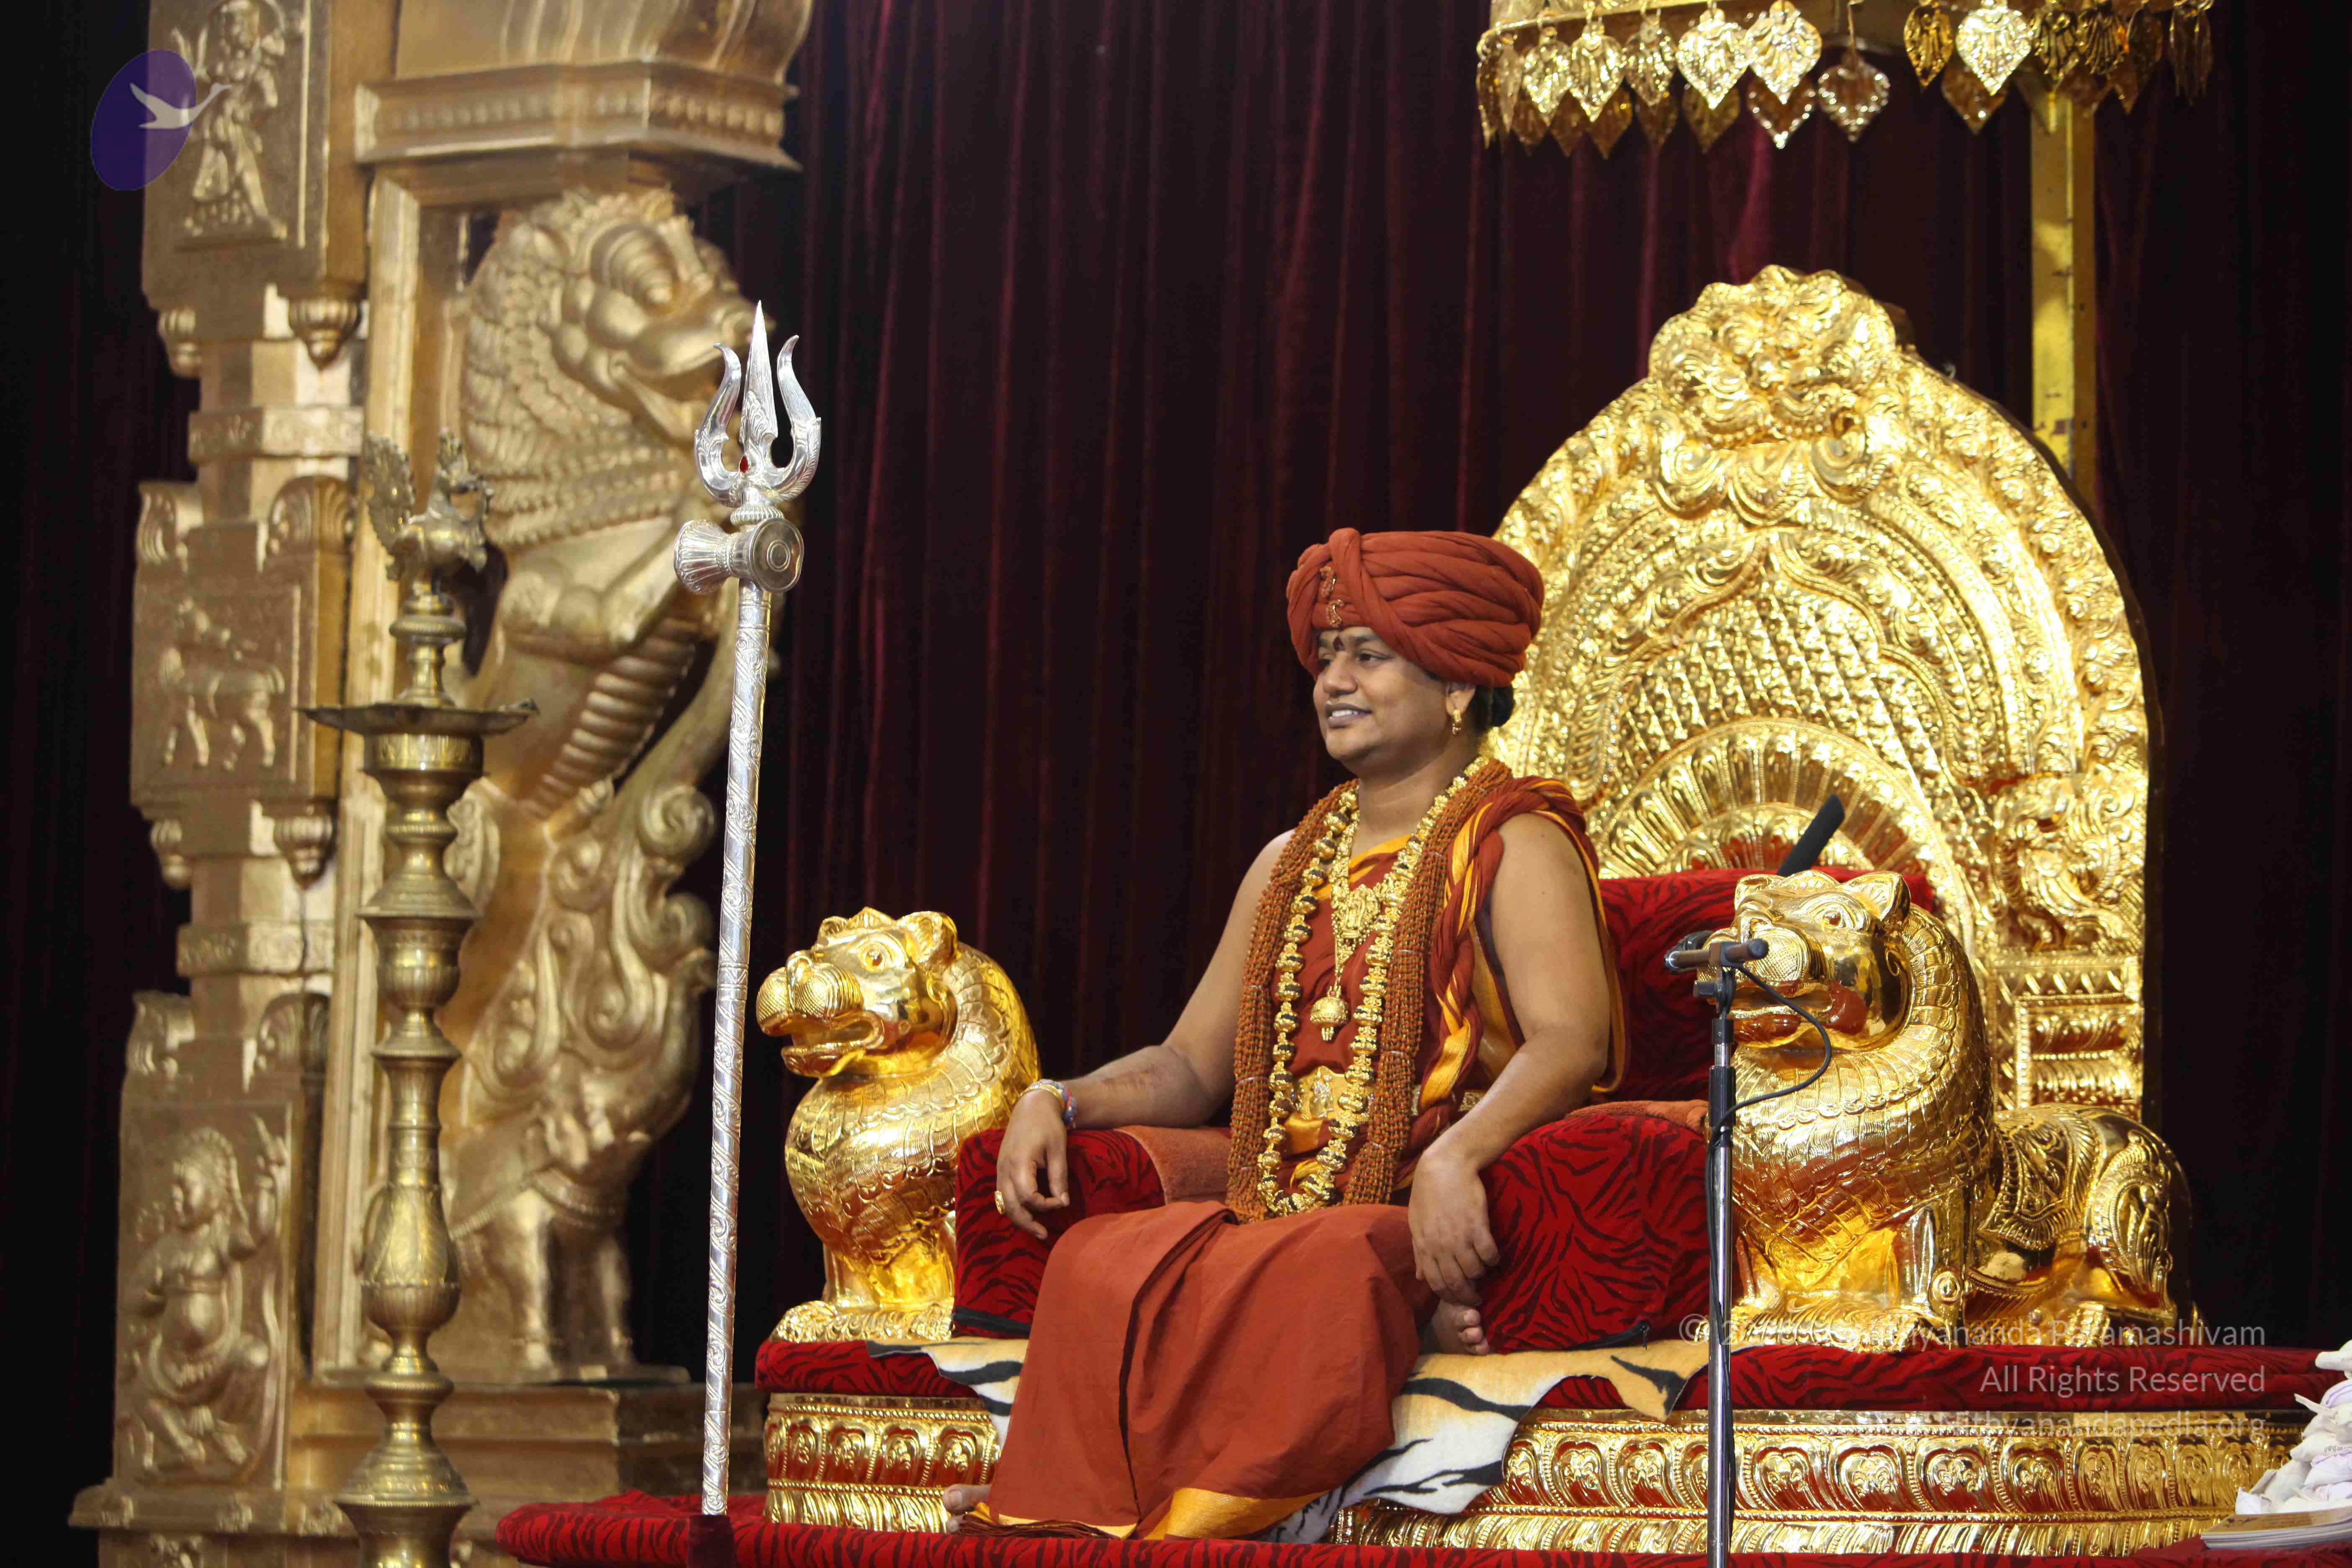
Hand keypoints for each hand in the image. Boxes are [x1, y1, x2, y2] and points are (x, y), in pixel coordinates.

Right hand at [994, 1091, 1069, 1241]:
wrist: (1031, 1106)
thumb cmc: (1047, 1125)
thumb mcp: (1058, 1149)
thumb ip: (1059, 1177)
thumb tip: (1063, 1203)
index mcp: (1019, 1162)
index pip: (1029, 1197)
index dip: (1046, 1205)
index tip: (1062, 1202)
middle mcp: (1004, 1169)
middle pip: (1011, 1206)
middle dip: (1027, 1223)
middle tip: (1044, 1235)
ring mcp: (1000, 1169)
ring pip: (1003, 1203)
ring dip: (1018, 1218)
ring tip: (1035, 1228)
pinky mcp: (1001, 1169)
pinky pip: (1002, 1194)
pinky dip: (1013, 1206)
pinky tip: (1026, 1211)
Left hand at [1408, 1151, 1499, 1307]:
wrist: (1446, 1165)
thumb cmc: (1429, 1193)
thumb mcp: (1416, 1222)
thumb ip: (1419, 1251)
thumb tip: (1419, 1277)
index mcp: (1424, 1245)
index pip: (1435, 1283)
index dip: (1448, 1296)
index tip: (1458, 1299)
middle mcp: (1441, 1246)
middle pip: (1456, 1282)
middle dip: (1467, 1295)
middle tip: (1477, 1298)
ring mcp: (1460, 1237)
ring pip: (1474, 1271)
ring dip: (1480, 1276)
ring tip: (1484, 1272)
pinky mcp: (1478, 1226)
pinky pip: (1489, 1254)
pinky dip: (1492, 1260)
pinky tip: (1493, 1257)